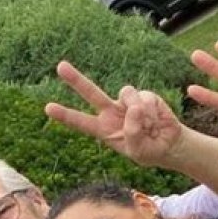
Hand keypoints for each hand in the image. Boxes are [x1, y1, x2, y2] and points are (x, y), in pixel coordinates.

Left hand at [45, 60, 183, 166]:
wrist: (169, 145)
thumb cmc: (148, 151)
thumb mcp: (137, 152)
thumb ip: (132, 133)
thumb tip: (133, 108)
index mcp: (103, 129)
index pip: (81, 122)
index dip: (65, 115)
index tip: (48, 108)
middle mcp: (111, 112)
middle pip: (91, 93)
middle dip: (76, 80)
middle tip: (60, 66)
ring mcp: (127, 102)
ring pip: (125, 94)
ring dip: (138, 111)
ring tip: (148, 126)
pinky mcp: (144, 96)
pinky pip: (144, 98)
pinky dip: (151, 112)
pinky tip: (155, 120)